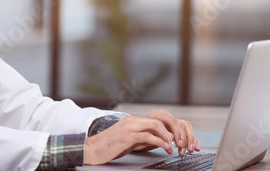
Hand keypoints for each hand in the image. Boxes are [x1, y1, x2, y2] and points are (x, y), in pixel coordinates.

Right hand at [83, 110, 199, 165]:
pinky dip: (159, 142)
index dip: (166, 130)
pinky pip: (148, 136)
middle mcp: (131, 121)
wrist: (92, 149)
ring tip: (172, 146)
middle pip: (158, 120)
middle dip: (170, 131)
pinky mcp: (127, 136)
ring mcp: (129, 127)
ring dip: (167, 137)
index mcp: (131, 121)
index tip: (173, 139)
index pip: (154, 120)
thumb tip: (155, 141)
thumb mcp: (127, 140)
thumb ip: (139, 138)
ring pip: (155, 126)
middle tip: (177, 142)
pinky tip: (164, 148)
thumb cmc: (108, 147)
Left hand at [145, 109, 199, 155]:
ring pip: (186, 127)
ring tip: (190, 150)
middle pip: (180, 124)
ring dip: (190, 139)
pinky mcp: (176, 126)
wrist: (138, 132)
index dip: (177, 133)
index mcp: (157, 114)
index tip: (178, 144)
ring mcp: (171, 120)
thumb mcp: (146, 134)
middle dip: (185, 138)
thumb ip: (158, 135)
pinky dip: (192, 139)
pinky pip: (187, 131)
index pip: (171, 121)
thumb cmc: (140, 134)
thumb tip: (171, 139)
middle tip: (186, 149)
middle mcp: (165, 115)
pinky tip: (195, 147)